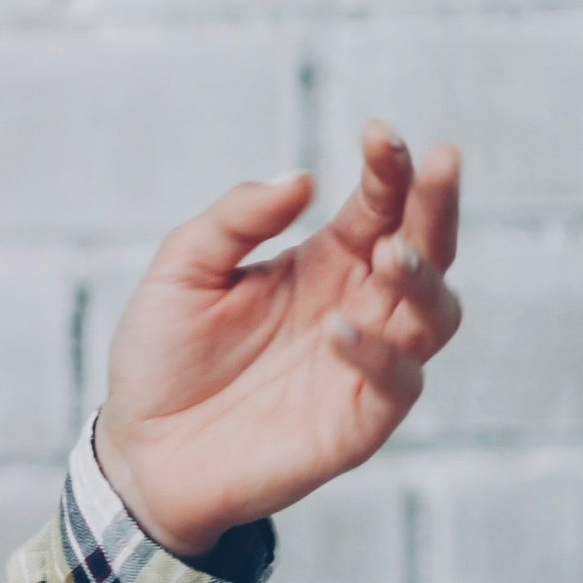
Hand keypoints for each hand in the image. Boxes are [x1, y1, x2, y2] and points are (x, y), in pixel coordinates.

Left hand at [93, 121, 463, 557]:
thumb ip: (235, 221)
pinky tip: (337, 326)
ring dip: (423, 277)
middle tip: (440, 164)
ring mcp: (366, 363)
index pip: (379, 205)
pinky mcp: (360, 420)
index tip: (382, 133)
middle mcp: (357, 305)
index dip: (391, 168)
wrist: (142, 449)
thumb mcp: (182, 272)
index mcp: (323, 262)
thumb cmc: (165, 356)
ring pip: (433, 313)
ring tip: (391, 251)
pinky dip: (377, 352)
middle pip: (425, 248)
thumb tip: (300, 178)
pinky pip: (397, 382)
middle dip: (437, 205)